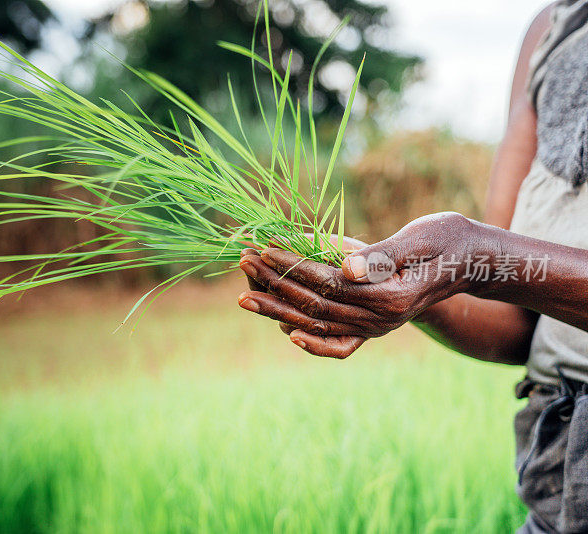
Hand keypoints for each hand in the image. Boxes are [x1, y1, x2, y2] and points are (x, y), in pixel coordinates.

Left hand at [237, 213, 477, 357]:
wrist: (470, 264)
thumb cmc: (448, 240)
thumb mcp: (422, 238)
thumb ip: (384, 254)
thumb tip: (347, 268)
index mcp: (391, 297)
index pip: (328, 281)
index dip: (293, 265)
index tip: (264, 247)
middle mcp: (381, 320)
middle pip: (315, 306)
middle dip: (275, 283)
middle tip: (241, 263)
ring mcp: (377, 327)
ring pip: (318, 324)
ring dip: (278, 309)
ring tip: (243, 294)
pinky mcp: (373, 326)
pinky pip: (339, 345)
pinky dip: (312, 342)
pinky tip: (285, 331)